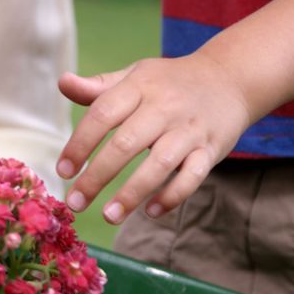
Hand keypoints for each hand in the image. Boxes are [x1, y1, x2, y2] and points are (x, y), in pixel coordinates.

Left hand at [56, 53, 251, 223]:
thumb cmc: (170, 82)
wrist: (230, 78)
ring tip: (108, 216)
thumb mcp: (135, 76)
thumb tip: (63, 82)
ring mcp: (189, 129)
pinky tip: (151, 212)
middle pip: (126, 143)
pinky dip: (173, 195)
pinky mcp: (211, 149)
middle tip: (75, 203)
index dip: (79, 144)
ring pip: (159, 163)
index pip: (102, 114)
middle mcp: (164, 107)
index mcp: (139, 87)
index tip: (63, 171)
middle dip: (97, 177)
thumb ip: (98, 87)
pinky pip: (193, 176)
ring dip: (132, 194)